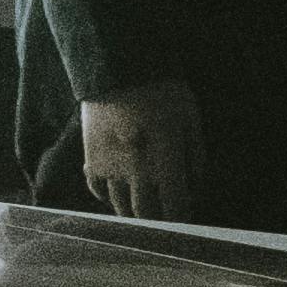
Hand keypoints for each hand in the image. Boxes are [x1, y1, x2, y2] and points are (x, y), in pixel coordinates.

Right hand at [77, 81, 204, 222]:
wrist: (118, 65)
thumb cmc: (162, 89)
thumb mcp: (190, 119)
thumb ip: (195, 156)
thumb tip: (195, 187)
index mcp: (165, 162)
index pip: (175, 207)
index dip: (182, 218)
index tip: (185, 219)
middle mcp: (136, 172)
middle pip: (147, 214)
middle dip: (159, 221)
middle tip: (165, 218)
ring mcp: (110, 168)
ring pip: (121, 207)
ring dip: (135, 213)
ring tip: (143, 209)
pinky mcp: (91, 159)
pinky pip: (98, 191)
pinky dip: (109, 197)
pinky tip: (118, 192)